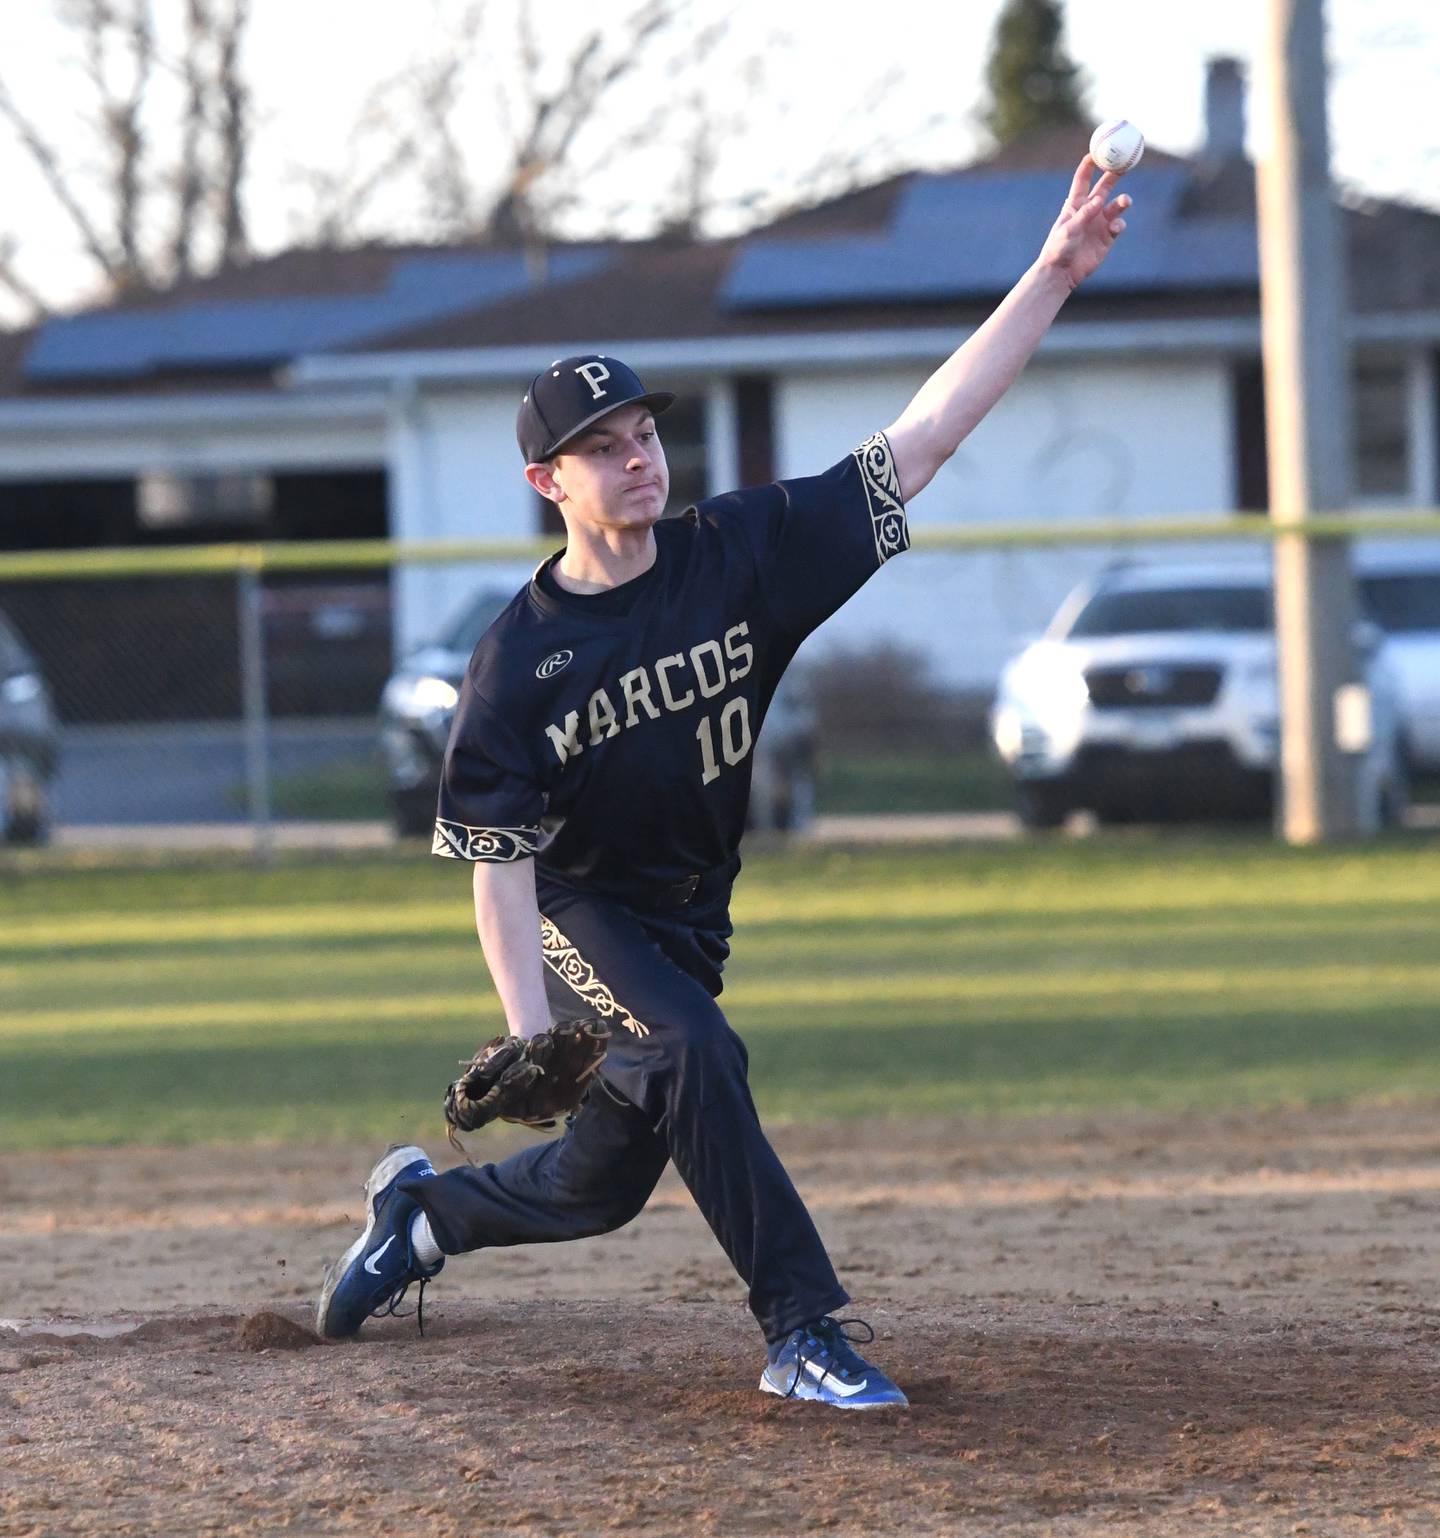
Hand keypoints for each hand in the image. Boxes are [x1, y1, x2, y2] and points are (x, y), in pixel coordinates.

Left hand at [1037, 155, 1130, 290]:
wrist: (1061, 274)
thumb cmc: (1058, 249)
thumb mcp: (1068, 230)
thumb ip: (1084, 214)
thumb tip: (1099, 200)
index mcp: (1075, 204)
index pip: (1083, 178)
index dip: (1091, 163)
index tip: (1098, 150)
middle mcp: (1089, 210)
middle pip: (1105, 186)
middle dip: (1115, 173)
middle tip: (1126, 163)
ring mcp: (1100, 223)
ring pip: (1116, 205)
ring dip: (1123, 201)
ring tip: (1125, 202)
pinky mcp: (1107, 237)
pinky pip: (1119, 225)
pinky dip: (1119, 225)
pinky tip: (1113, 230)